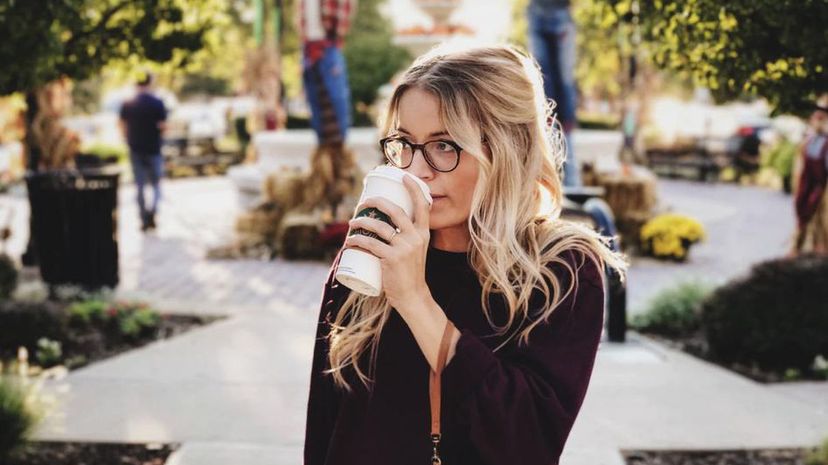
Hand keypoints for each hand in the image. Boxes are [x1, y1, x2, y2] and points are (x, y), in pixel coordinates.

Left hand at [344, 175, 430, 311]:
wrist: (413, 296)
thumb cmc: (410, 273)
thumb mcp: (414, 251)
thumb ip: (405, 237)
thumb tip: (384, 225)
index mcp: (424, 233)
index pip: (423, 206)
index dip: (413, 189)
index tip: (404, 177)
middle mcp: (416, 237)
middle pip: (396, 211)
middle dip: (378, 202)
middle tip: (365, 201)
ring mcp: (404, 248)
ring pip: (379, 226)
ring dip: (362, 221)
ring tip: (352, 222)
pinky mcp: (392, 258)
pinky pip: (370, 244)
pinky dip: (357, 240)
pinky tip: (350, 240)